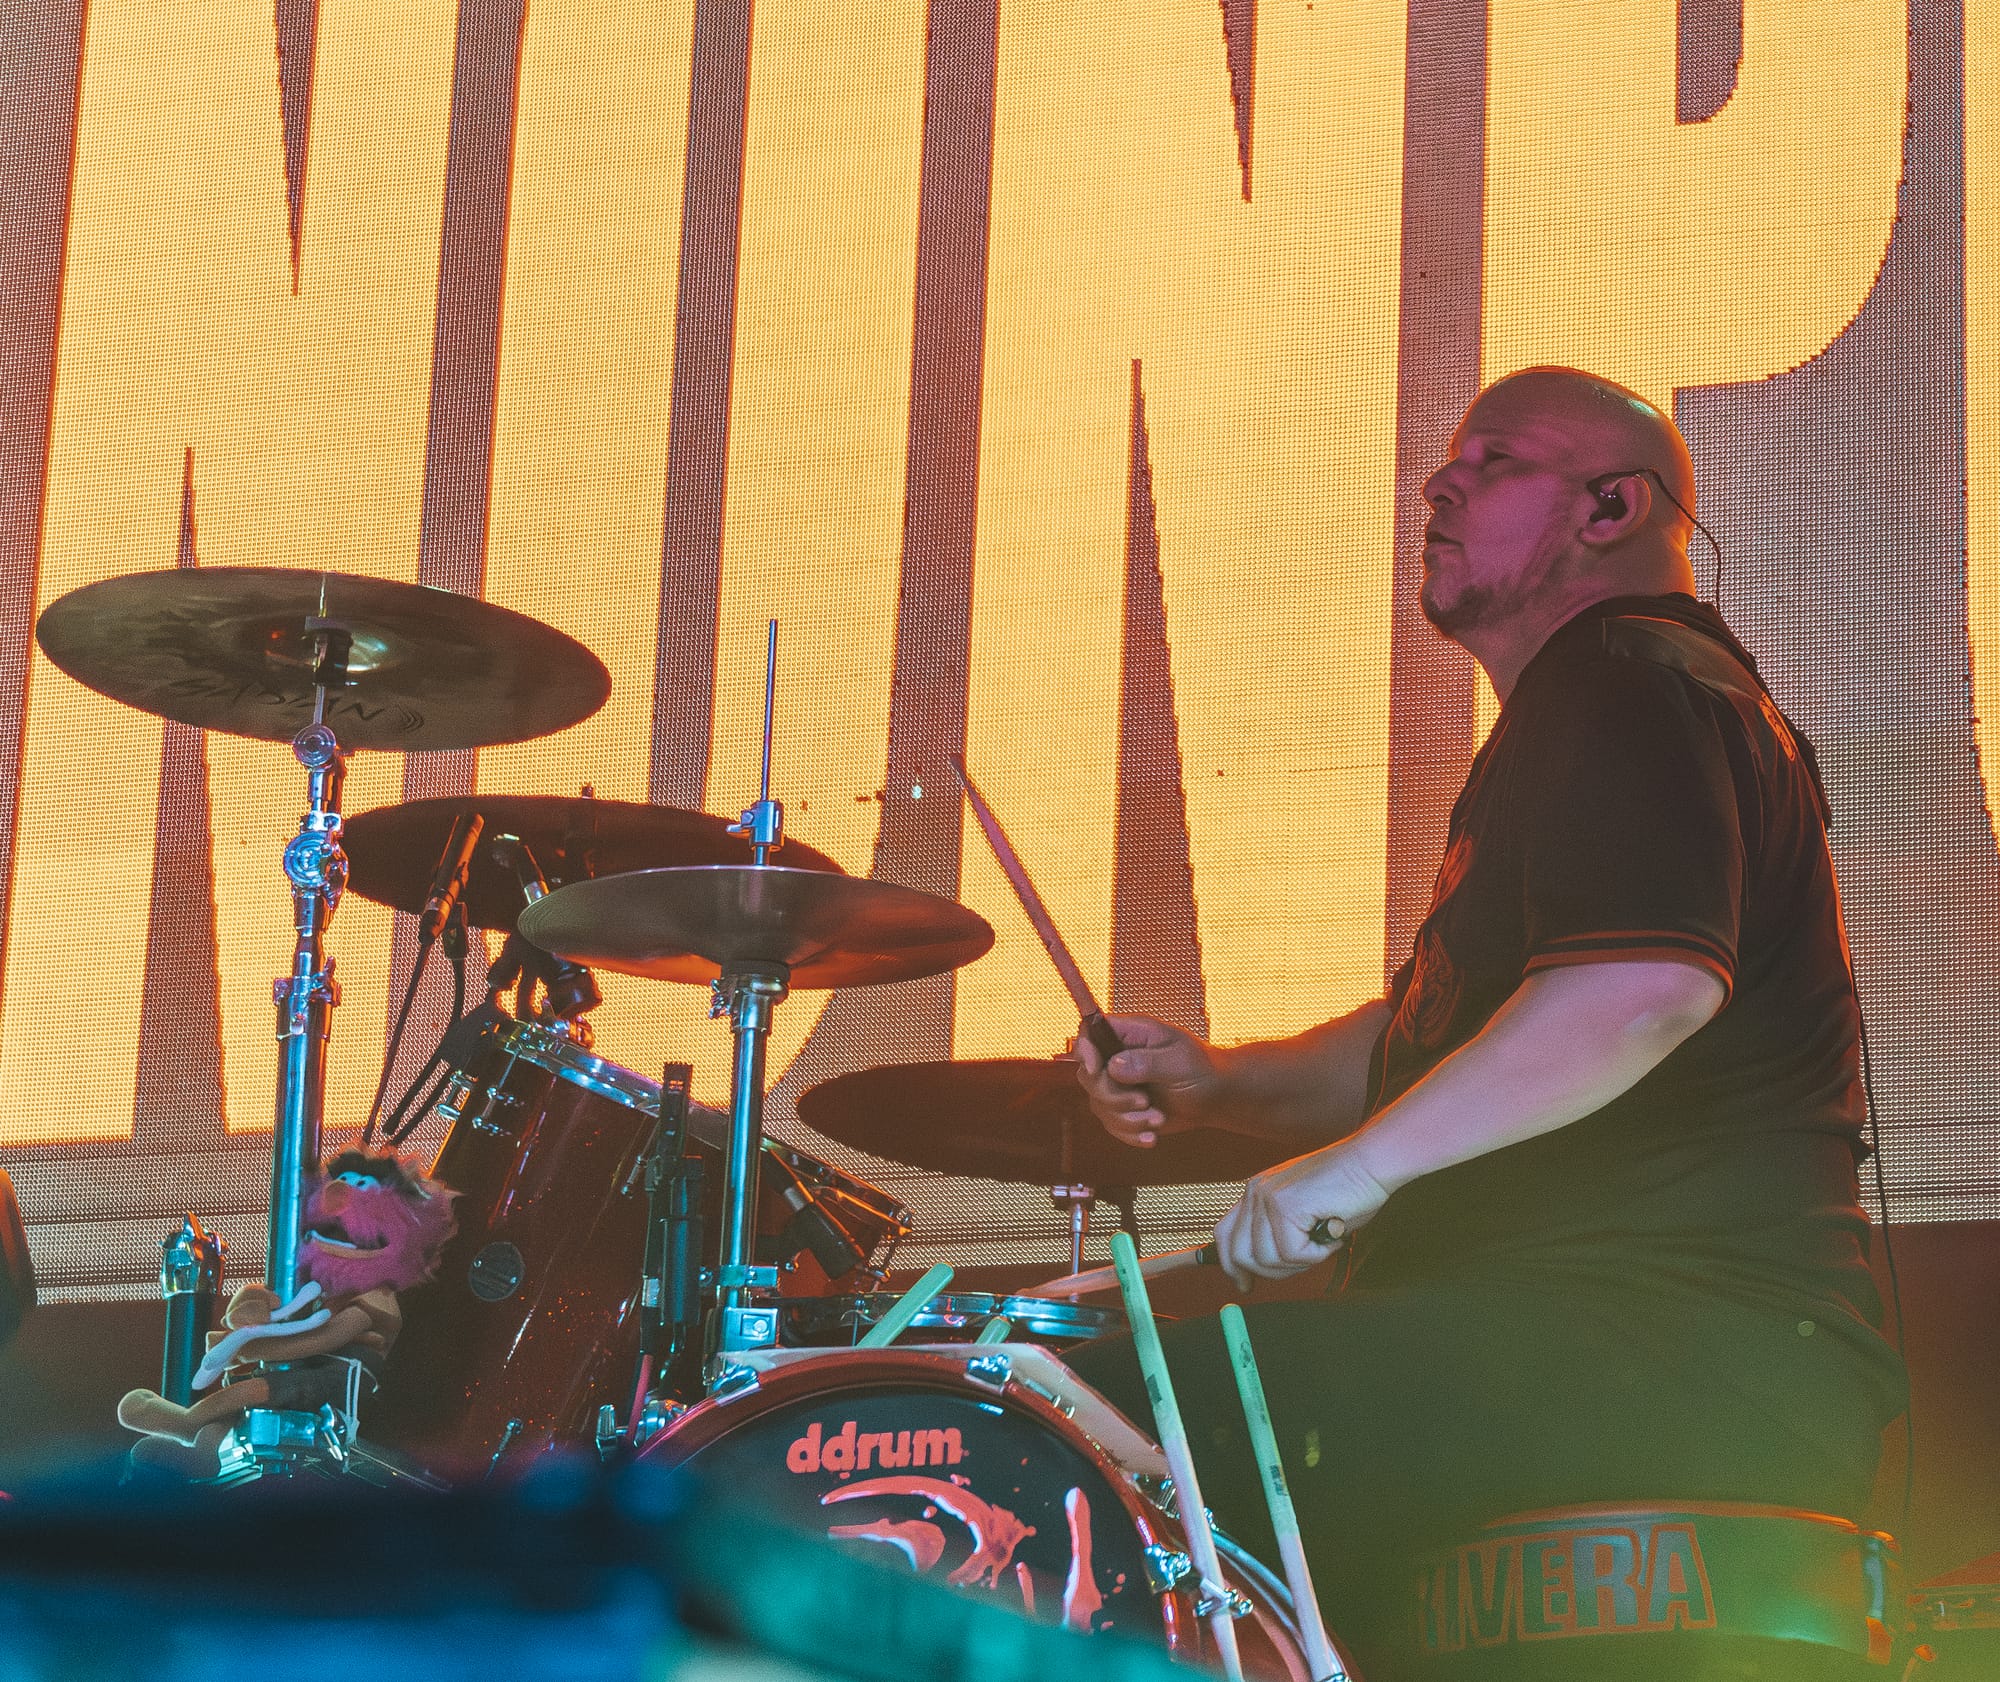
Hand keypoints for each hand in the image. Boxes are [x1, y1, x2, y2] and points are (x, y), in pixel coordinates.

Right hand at [1072, 1014, 1223, 1146]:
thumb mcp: (1179, 1061)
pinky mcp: (1123, 1108)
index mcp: (1131, 1034)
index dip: (1085, 1050)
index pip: (1090, 1032)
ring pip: (1098, 1104)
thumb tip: (1114, 1066)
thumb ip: (1147, 1062)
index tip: (1098, 1070)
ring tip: (1157, 1118)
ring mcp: (1118, 1084)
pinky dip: (1130, 1133)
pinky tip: (1151, 1136)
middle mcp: (1119, 1057)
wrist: (1215, 1098)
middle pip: (1089, 1075)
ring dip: (1127, 1118)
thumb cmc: (1201, 1070)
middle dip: (1113, 1096)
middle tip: (1144, 1101)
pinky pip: (1111, 1124)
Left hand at [1215, 1141, 1392, 1289]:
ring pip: (1267, 1259)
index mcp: (1256, 1192)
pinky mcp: (1286, 1205)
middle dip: (1273, 1271)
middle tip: (1305, 1260)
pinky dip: (1316, 1254)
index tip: (1244, 1285)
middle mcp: (1256, 1192)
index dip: (1231, 1265)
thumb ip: (1277, 1234)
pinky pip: (1292, 1253)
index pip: (1224, 1235)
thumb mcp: (1302, 1214)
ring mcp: (1268, 1197)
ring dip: (1300, 1262)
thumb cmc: (1346, 1191)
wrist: (1371, 1164)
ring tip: (1322, 1242)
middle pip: (1240, 1254)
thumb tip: (1260, 1268)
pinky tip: (1330, 1235)